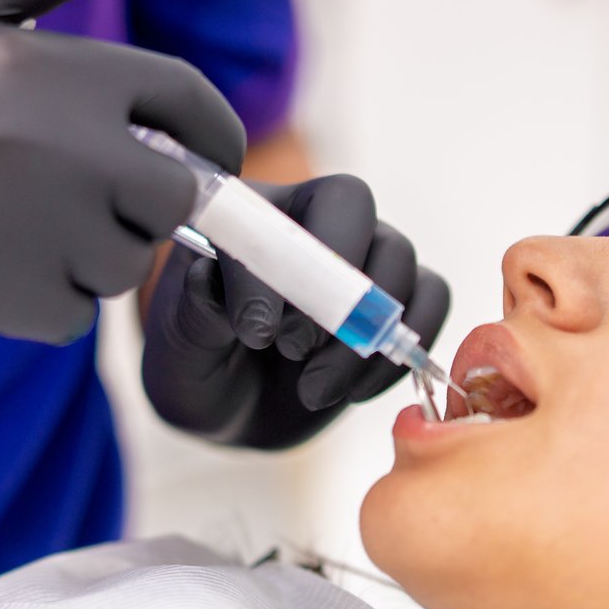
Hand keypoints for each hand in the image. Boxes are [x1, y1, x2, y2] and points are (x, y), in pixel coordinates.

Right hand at [0, 0, 245, 342]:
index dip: (213, 132)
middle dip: (143, 203)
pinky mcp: (3, 298)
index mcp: (54, 68)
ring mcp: (33, 226)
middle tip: (90, 200)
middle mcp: (56, 144)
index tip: (209, 156)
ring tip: (11, 228)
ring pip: (121, 261)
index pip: (187, 98)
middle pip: (172, 195)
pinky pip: (71, 317)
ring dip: (86, 255)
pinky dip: (40, 304)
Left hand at [141, 175, 449, 448]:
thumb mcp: (179, 350)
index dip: (290, 258)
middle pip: (358, 207)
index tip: (255, 332)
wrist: (229, 412)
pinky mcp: (392, 308)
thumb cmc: (196, 369)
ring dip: (364, 335)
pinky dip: (400, 353)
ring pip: (399, 261)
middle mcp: (314, 223)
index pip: (282, 196)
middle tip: (295, 350)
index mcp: (257, 213)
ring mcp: (360, 262)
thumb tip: (211, 276)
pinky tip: (352, 392)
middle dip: (334, 283)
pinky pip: (429, 303)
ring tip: (312, 389)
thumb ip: (195, 313)